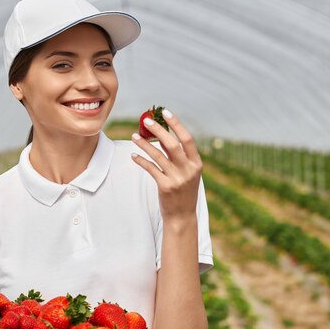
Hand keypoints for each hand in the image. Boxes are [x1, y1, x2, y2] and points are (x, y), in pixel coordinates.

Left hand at [131, 109, 202, 223]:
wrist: (182, 216)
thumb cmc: (183, 192)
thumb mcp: (186, 173)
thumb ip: (177, 157)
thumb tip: (163, 136)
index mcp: (196, 163)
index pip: (187, 139)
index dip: (176, 124)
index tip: (165, 112)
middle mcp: (188, 170)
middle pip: (172, 144)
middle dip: (158, 130)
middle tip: (146, 121)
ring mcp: (177, 178)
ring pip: (158, 155)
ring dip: (144, 144)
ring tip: (133, 136)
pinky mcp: (165, 187)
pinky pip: (151, 169)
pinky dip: (141, 160)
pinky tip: (133, 156)